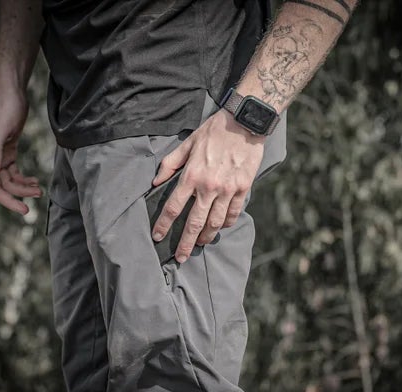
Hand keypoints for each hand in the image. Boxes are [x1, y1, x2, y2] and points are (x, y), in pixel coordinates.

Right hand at [0, 90, 40, 216]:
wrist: (12, 94)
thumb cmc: (6, 108)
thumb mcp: (2, 128)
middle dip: (11, 199)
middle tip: (27, 210)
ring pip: (8, 181)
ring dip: (23, 189)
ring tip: (39, 191)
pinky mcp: (9, 153)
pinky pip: (15, 173)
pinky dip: (25, 179)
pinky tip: (36, 182)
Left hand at [151, 109, 264, 262]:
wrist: (245, 123)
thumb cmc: (214, 131)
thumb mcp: (188, 143)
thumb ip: (170, 164)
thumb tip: (156, 182)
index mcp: (191, 176)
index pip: (173, 207)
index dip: (164, 225)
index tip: (158, 236)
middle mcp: (209, 186)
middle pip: (194, 222)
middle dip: (186, 243)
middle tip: (180, 257)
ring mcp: (228, 189)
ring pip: (215, 222)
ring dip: (206, 236)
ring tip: (200, 244)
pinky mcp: (243, 188)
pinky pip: (233, 213)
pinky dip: (226, 223)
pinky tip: (220, 226)